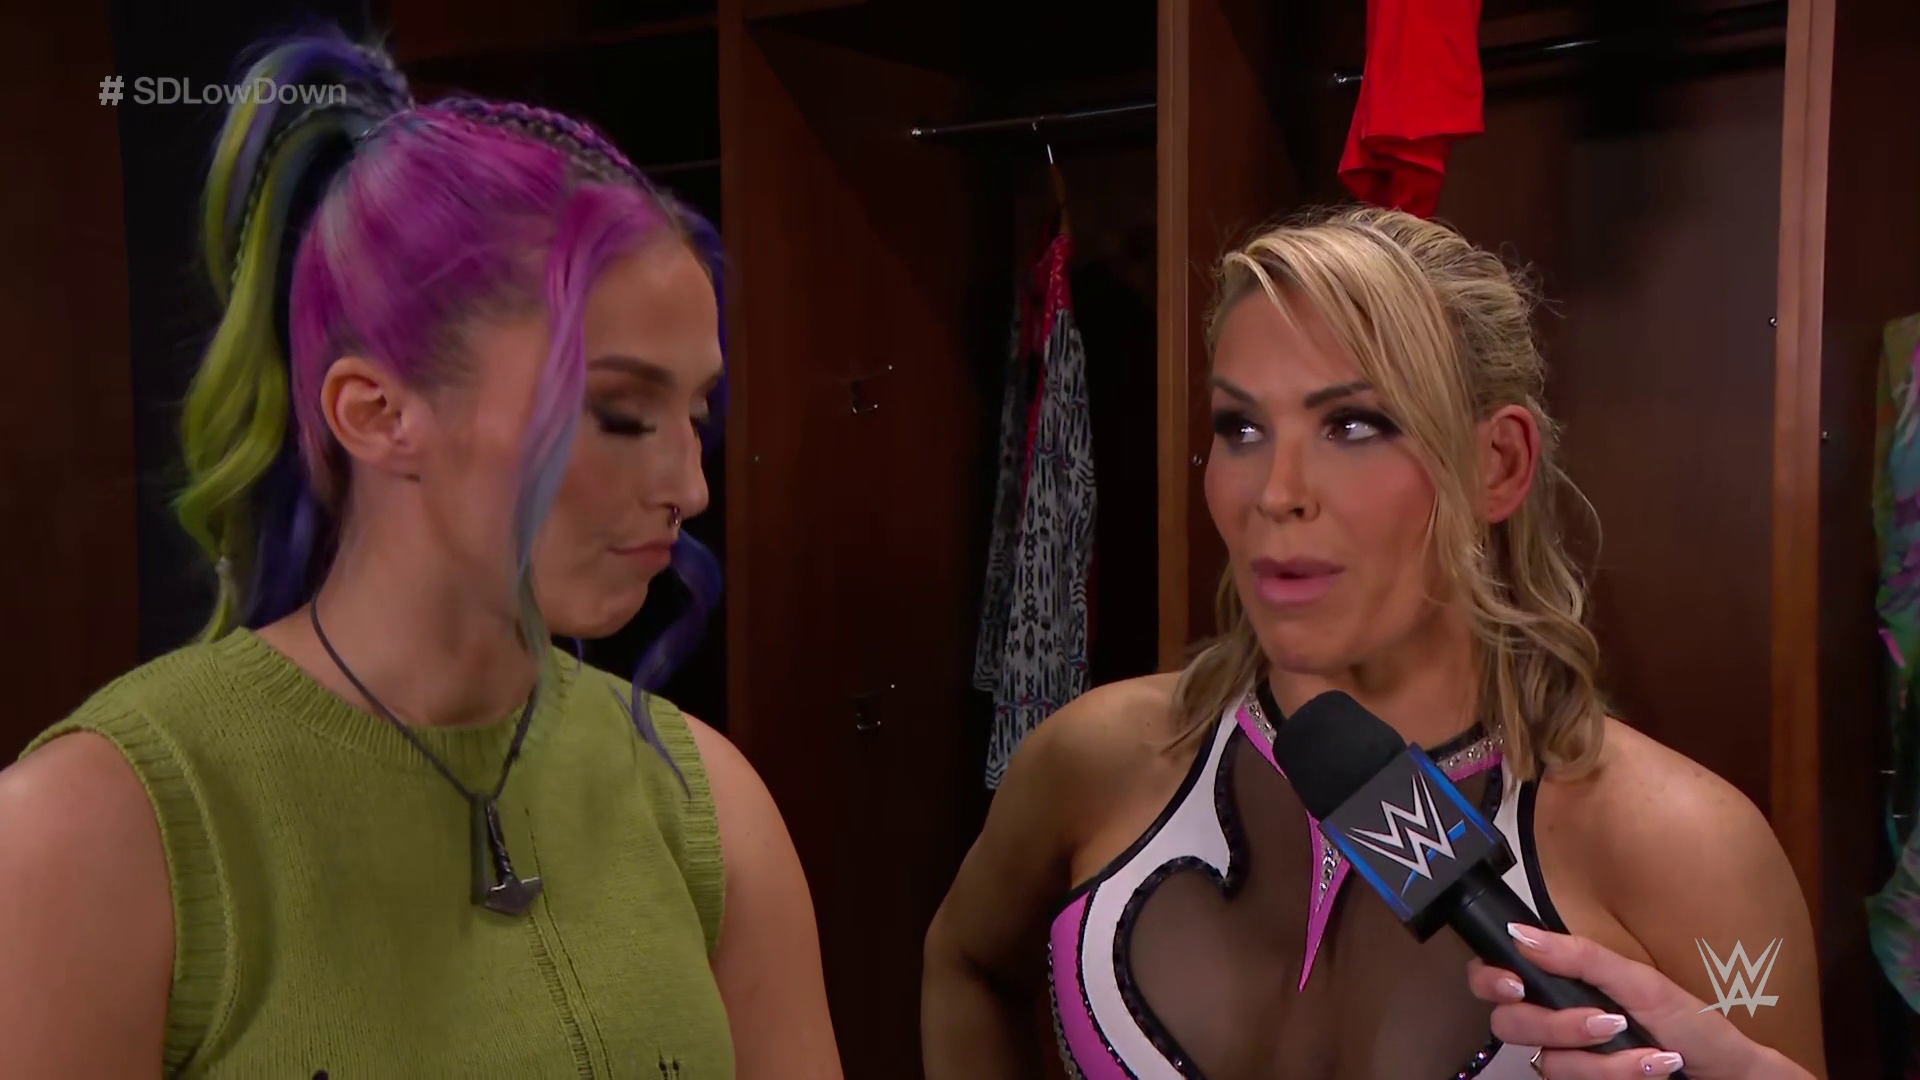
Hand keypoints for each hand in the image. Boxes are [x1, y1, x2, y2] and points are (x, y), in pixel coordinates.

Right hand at [1467, 924, 1813, 1079]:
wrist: (1728, 1074)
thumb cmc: (1691, 1024)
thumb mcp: (1640, 981)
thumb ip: (1580, 958)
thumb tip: (1521, 933)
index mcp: (1562, 983)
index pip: (1496, 976)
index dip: (1489, 979)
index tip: (1516, 985)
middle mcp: (1556, 1021)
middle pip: (1509, 1023)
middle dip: (1558, 1026)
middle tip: (1605, 1022)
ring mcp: (1570, 1059)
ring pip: (1547, 1063)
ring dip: (1604, 1060)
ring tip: (1651, 1055)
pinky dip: (1618, 1076)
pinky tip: (1651, 1069)